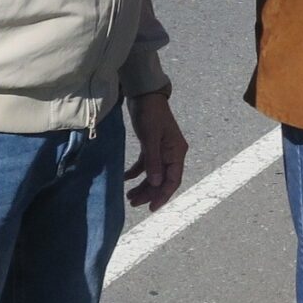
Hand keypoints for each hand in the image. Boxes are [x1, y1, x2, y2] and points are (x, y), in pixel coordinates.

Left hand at [126, 89, 187, 211]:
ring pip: (154, 174)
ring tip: (129, 196)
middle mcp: (172, 153)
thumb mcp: (150, 138)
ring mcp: (162, 150)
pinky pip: (146, 165)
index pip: (173, 180)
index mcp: (176, 152)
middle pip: (163, 179)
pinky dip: (136, 173)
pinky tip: (125, 178)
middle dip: (150, 193)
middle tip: (133, 203)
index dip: (163, 195)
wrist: (144, 95)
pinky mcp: (152, 146)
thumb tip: (156, 183)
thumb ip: (153, 161)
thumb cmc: (150, 114)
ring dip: (143, 185)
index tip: (151, 207)